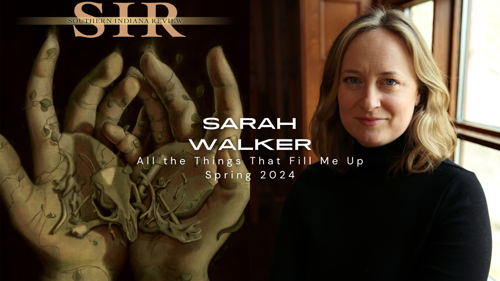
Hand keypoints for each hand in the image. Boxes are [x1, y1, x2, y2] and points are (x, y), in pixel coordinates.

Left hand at [0, 35, 144, 280]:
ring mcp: (105, 156)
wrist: (88, 261)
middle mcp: (78, 147)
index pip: (43, 104)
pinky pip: (139, 139)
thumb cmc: (52, 240)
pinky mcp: (128, 168)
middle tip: (120, 62)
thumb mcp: (27, 210)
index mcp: (52, 151)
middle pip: (87, 102)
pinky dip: (145, 124)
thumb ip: (11, 176)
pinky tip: (155, 115)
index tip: (52, 42)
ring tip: (138, 81)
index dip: (44, 73)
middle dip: (101, 79)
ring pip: (116, 115)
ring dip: (126, 97)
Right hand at [122, 48, 249, 280]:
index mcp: (216, 154)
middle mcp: (192, 150)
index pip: (224, 111)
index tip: (214, 54)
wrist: (171, 263)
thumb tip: (225, 136)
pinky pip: (130, 144)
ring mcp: (166, 157)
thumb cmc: (205, 237)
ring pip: (155, 117)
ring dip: (142, 96)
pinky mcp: (143, 169)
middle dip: (166, 81)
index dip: (222, 82)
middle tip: (146, 59)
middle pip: (182, 106)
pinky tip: (110, 128)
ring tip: (128, 77)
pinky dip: (120, 134)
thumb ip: (233, 172)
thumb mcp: (230, 205)